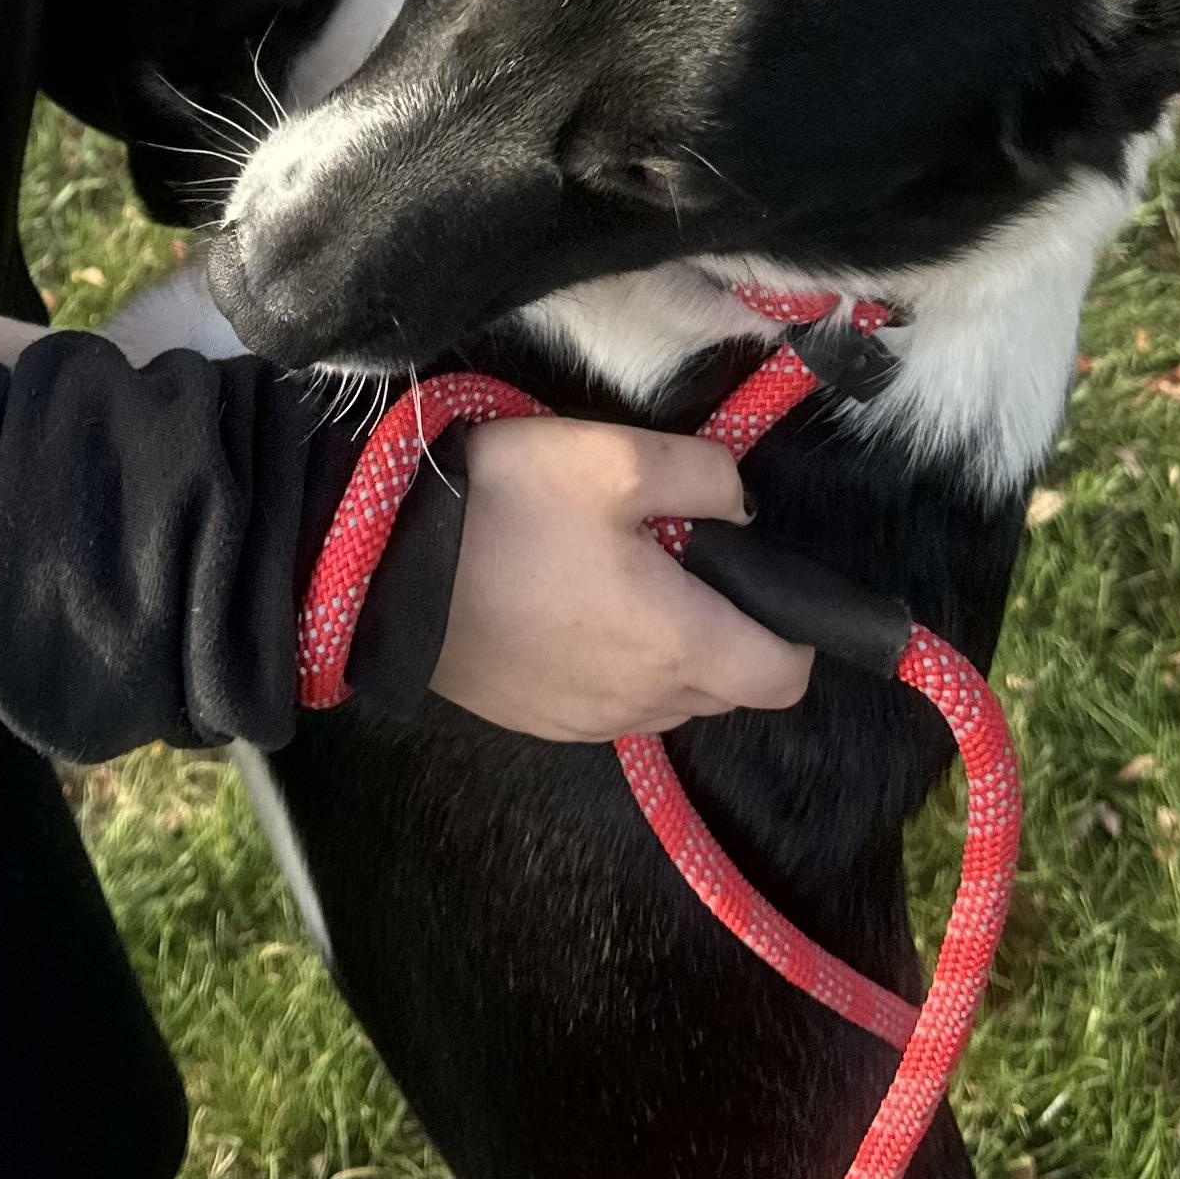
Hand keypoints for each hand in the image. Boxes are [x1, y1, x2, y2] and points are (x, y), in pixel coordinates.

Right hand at [428, 417, 816, 741]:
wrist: (386, 565)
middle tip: (676, 553)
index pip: (784, 678)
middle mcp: (642, 703)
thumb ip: (706, 475)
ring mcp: (584, 721)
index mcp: (679, 645)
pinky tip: (568, 605)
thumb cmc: (510, 506)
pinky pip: (609, 703)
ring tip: (617, 575)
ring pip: (667, 698)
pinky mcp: (537, 721)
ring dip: (667, 650)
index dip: (793, 630)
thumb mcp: (617, 457)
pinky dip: (613, 665)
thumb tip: (741, 504)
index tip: (760, 575)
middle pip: (727, 688)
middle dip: (724, 629)